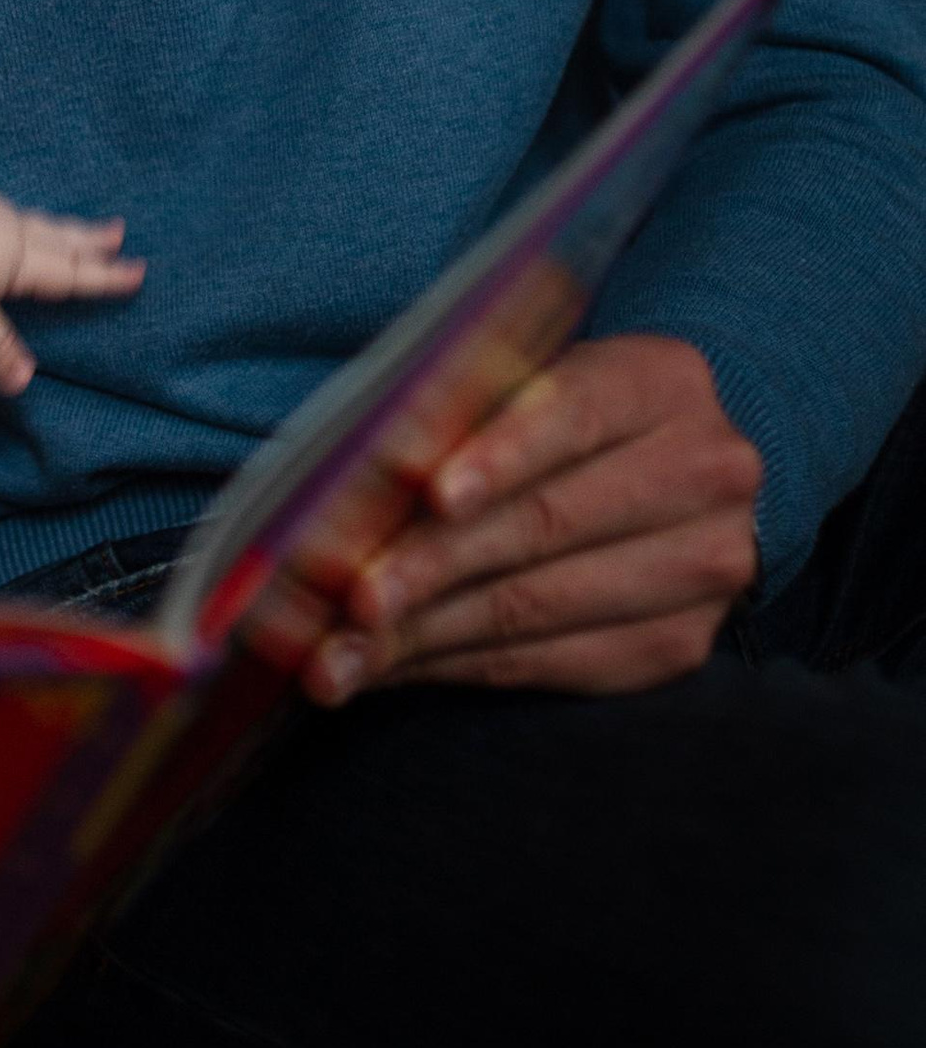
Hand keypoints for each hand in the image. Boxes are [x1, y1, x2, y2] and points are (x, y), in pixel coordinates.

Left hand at [0, 174, 140, 394]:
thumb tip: (26, 382)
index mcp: (18, 258)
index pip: (70, 273)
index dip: (103, 277)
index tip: (138, 271)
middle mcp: (7, 229)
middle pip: (59, 237)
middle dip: (89, 240)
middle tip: (118, 232)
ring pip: (34, 222)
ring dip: (60, 227)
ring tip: (73, 228)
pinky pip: (6, 213)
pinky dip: (25, 221)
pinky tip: (12, 221)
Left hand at [299, 335, 761, 704]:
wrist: (663, 474)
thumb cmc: (553, 416)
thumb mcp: (524, 382)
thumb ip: (462, 410)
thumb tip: (362, 468)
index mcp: (662, 381)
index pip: (573, 414)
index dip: (499, 455)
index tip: (430, 494)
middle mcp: (707, 471)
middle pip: (548, 522)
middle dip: (434, 564)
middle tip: (351, 598)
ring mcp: (703, 564)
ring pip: (539, 606)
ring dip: (425, 634)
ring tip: (341, 654)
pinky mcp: (678, 643)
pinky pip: (548, 663)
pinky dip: (456, 666)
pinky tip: (391, 666)